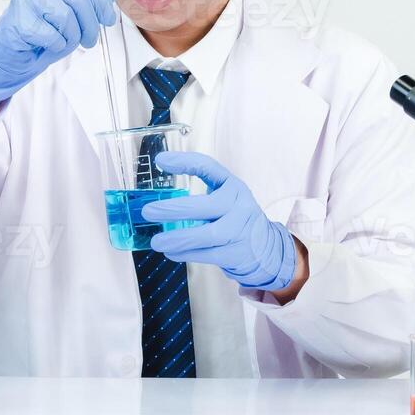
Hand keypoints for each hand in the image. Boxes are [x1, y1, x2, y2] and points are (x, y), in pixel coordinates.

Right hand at [0, 0, 117, 107]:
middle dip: (91, 26)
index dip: (102, 0)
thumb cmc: (43, 31)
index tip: (107, 19)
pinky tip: (48, 44)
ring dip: (72, 37)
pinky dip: (56, 45)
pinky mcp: (19, 18)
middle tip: (90, 41)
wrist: (13, 51)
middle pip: (80, 0)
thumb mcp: (74, 14)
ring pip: (66, 17)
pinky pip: (51, 35)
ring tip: (65, 42)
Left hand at [142, 152, 297, 291]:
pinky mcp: (237, 253)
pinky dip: (187, 254)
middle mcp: (239, 204)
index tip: (160, 160)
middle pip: (207, 205)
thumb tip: (157, 195)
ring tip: (157, 241)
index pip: (208, 166)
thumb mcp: (224, 197)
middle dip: (176, 208)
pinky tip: (171, 252)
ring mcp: (240, 230)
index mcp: (232, 185)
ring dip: (179, 238)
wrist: (266, 248)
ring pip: (208, 234)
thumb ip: (198, 193)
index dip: (184, 162)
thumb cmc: (234, 218)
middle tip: (148, 211)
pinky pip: (208, 254)